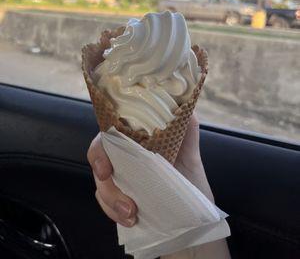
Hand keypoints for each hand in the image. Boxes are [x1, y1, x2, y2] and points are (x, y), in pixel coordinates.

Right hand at [87, 113, 208, 226]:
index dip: (100, 150)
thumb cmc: (190, 178)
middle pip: (99, 158)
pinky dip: (113, 212)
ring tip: (132, 213)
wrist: (195, 214)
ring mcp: (121, 176)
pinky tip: (131, 219)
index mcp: (137, 138)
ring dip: (111, 199)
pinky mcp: (120, 197)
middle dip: (103, 178)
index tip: (105, 169)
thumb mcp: (191, 153)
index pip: (109, 135)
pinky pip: (105, 202)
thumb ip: (187, 129)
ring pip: (100, 182)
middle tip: (120, 195)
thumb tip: (186, 107)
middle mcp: (125, 154)